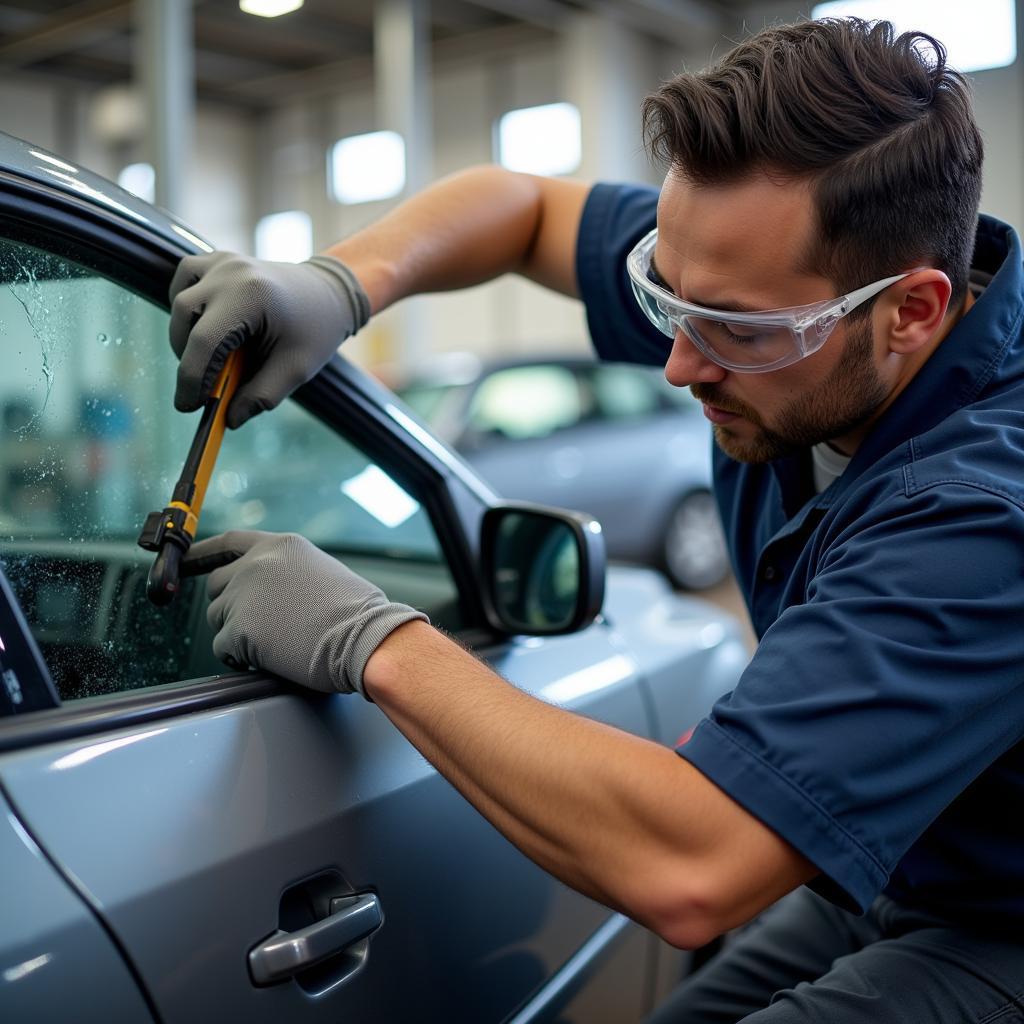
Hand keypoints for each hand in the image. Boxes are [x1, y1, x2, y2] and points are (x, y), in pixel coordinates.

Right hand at [169, 252, 369, 427]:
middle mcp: (231, 273)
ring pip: (179, 300)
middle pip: (185, 319)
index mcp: (252, 296)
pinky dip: (186, 307)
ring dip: (185, 335)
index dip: (191, 379)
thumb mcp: (296, 369)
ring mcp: (223, 262)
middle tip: (204, 388)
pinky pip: (185, 281)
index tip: (188, 406)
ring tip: (212, 358)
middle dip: (189, 360)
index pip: (206, 341)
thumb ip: (262, 395)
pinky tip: (205, 325)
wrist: (329, 293)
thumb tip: (230, 419)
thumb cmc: (316, 330)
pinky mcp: (219, 259)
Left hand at [181, 531, 427, 695]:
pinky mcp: (239, 629)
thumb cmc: (357, 613)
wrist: (365, 638)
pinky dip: (238, 657)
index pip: (230, 542)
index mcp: (280, 546)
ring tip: (271, 644)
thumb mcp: (322, 572)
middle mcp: (256, 564)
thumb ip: (287, 572)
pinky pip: (222, 647)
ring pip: (217, 617)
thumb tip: (267, 590)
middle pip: (217, 584)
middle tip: (258, 625)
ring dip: (236, 633)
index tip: (186, 561)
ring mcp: (244, 596)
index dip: (205, 553)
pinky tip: (263, 659)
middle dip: (230, 606)